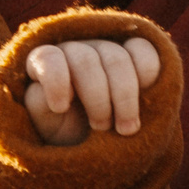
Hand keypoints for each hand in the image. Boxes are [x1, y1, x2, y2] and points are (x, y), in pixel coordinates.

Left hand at [24, 36, 162, 146]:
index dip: (56, 81)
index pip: (48, 58)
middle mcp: (73, 49)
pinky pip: (143, 50)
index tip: (61, 109)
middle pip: (87, 62)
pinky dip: (147, 74)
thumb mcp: (45, 126)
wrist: (93, 142)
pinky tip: (145, 96)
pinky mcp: (131, 50)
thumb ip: (40, 107)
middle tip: (101, 129)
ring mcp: (103, 46)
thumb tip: (48, 92)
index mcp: (42, 63)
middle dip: (97, 99)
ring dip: (125, 97)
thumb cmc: (62, 131)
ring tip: (125, 128)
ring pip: (118, 58)